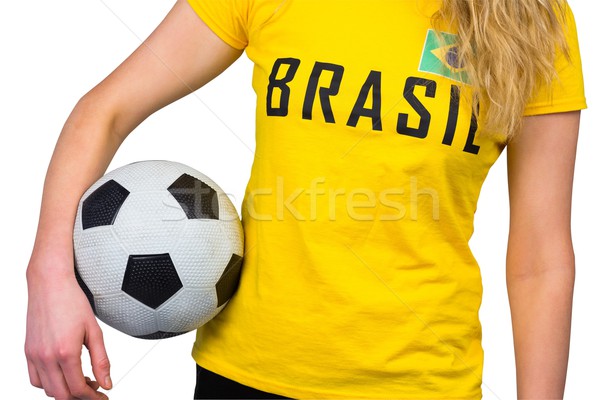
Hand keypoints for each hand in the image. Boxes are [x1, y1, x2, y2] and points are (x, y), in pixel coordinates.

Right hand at [25, 255, 111, 399]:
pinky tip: (63, 373)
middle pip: (61, 395)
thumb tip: (107, 382)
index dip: (92, 397)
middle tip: (94, 389)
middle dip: (80, 397)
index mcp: (65, 352)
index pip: (78, 389)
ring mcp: (34, 355)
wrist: (50, 284)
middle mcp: (46, 357)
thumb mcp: (94, 331)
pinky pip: (35, 379)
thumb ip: (101, 360)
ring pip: (47, 390)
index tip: (102, 396)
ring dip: (64, 391)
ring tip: (81, 379)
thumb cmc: (72, 302)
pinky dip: (49, 383)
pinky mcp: (28, 351)